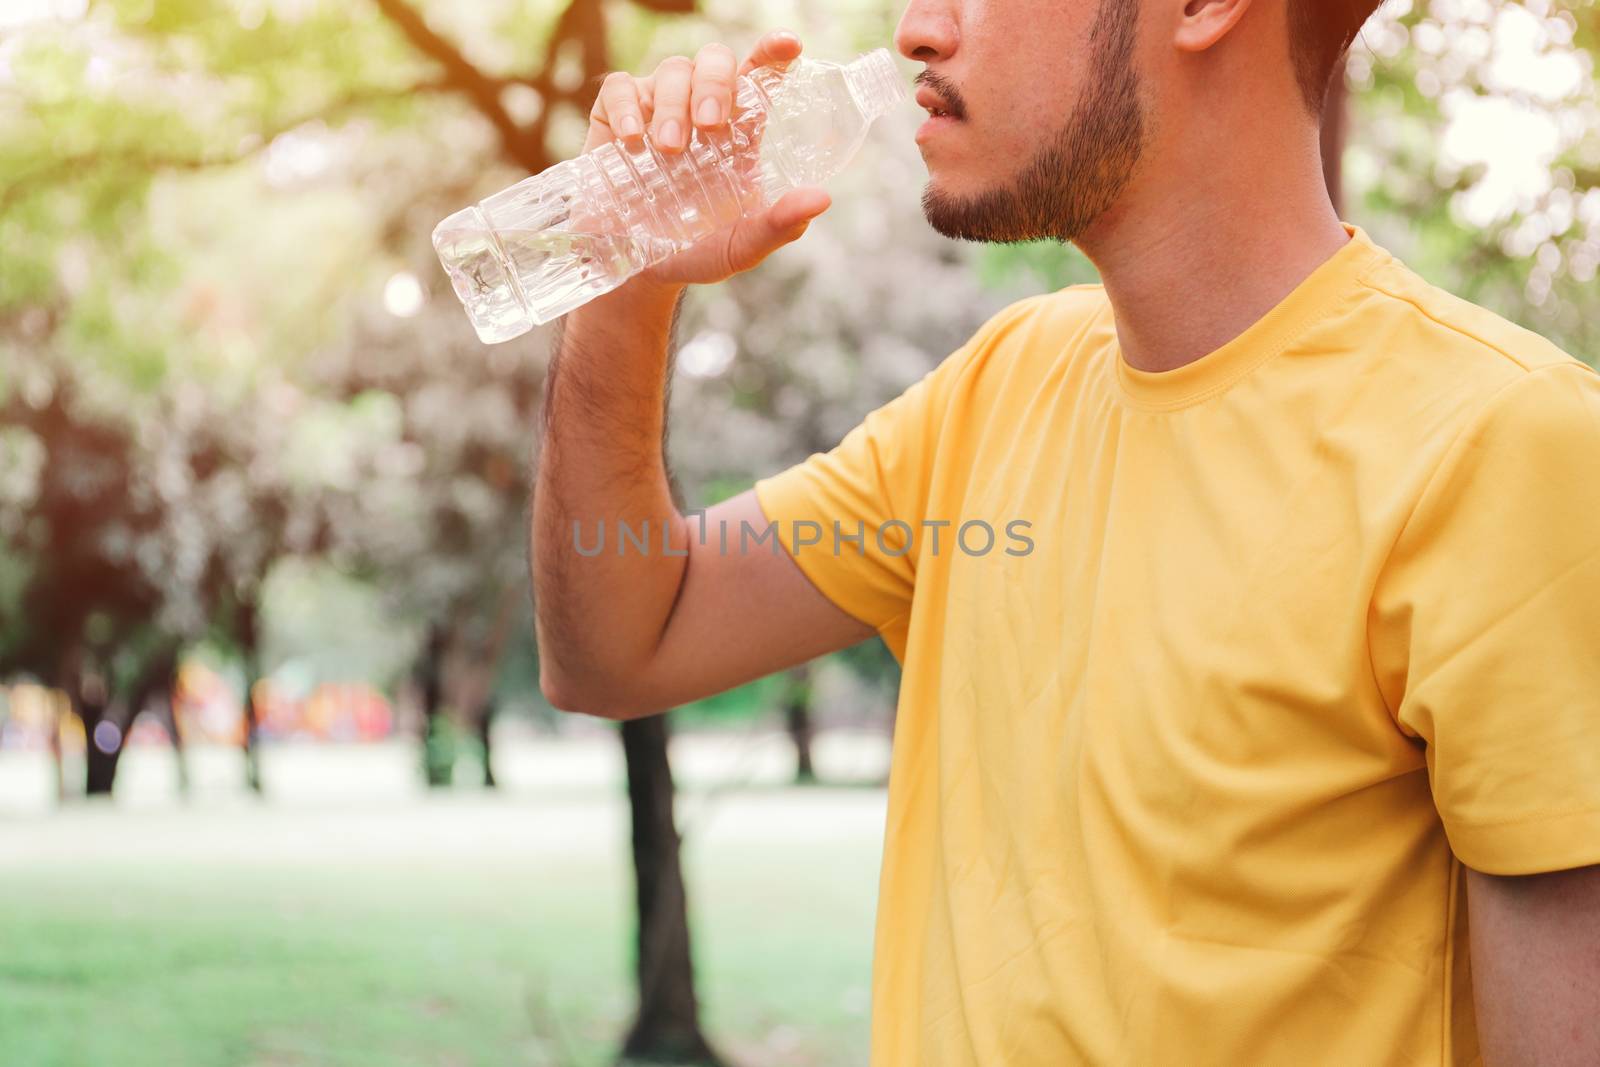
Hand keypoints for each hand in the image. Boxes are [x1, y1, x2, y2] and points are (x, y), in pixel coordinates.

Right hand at [583, 30, 832, 288]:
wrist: (639, 272)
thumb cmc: (697, 250)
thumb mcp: (742, 245)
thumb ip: (780, 224)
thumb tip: (822, 199)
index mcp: (739, 129)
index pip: (760, 75)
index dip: (773, 52)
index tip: (789, 45)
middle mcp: (700, 107)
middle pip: (715, 60)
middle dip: (715, 83)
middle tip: (710, 125)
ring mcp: (657, 107)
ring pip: (673, 70)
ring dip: (674, 105)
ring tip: (669, 149)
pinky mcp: (615, 117)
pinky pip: (620, 88)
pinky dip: (627, 107)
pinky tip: (633, 139)